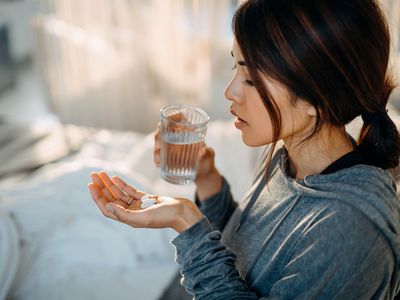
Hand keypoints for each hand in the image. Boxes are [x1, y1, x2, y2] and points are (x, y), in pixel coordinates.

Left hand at [88, 171, 203, 232]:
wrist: (183, 212)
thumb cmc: (166, 217)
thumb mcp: (144, 217)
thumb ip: (125, 214)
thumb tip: (107, 206)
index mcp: (129, 219)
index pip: (108, 208)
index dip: (98, 197)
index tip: (91, 185)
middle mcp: (131, 213)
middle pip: (111, 199)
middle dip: (101, 187)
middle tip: (93, 175)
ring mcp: (139, 205)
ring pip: (120, 193)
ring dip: (110, 184)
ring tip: (101, 173)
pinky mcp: (147, 199)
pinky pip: (130, 191)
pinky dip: (122, 184)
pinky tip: (115, 177)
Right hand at [153, 114, 221, 199]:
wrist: (203, 175)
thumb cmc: (207, 162)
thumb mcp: (209, 157)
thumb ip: (208, 154)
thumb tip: (203, 152)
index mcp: (190, 131)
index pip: (180, 117)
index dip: (172, 116)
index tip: (167, 120)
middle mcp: (179, 136)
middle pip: (165, 128)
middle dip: (159, 135)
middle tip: (159, 147)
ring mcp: (172, 145)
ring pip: (160, 141)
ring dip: (156, 148)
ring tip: (158, 160)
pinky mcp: (168, 155)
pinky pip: (159, 153)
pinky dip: (157, 157)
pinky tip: (158, 163)